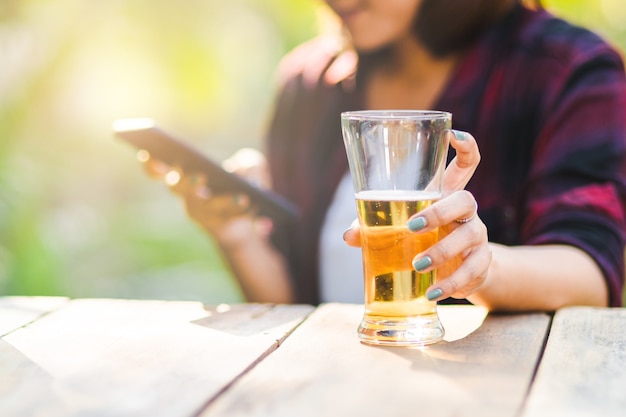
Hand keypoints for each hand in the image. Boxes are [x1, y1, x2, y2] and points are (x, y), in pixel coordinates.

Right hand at [139, 150, 272, 248]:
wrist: (251, 213)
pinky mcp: (217, 227)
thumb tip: (246, 172)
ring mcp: (200, 213)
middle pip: (177, 187)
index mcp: (183, 174)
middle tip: (200, 176)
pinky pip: (228, 220)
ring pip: (207, 207)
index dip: (150, 163)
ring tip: (244, 197)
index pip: (157, 168)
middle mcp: (186, 195)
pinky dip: (242, 213)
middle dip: (186, 182)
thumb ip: (251, 162)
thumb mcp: (252, 165)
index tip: (147, 152)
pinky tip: (256, 208)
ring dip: (225, 202)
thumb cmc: (243, 181)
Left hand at [344, 130, 490, 300]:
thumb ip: (376, 227)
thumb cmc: (426, 240)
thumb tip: (349, 235)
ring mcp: (478, 236)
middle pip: (466, 200)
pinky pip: (473, 271)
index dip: (467, 147)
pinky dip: (452, 283)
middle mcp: (467, 212)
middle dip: (439, 212)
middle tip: (412, 227)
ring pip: (469, 237)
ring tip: (418, 266)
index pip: (467, 164)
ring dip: (442, 252)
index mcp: (449, 195)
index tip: (457, 134)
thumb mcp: (402, 230)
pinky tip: (433, 293)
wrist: (461, 273)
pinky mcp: (482, 263)